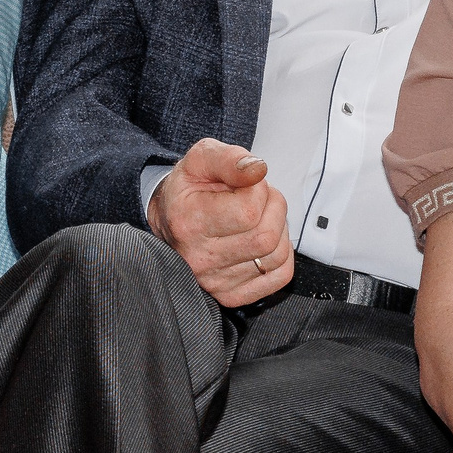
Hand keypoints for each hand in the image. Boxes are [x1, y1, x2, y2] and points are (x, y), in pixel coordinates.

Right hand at [148, 139, 291, 306]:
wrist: (171, 220)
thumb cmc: (188, 190)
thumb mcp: (201, 159)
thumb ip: (229, 158)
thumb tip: (258, 170)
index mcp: (188, 222)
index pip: (248, 211)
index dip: (258, 189)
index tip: (245, 183)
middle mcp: (199, 258)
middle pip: (266, 236)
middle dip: (273, 207)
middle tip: (257, 197)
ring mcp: (215, 281)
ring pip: (276, 255)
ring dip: (278, 228)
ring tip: (259, 216)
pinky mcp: (231, 295)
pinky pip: (279, 275)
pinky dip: (282, 254)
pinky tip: (262, 239)